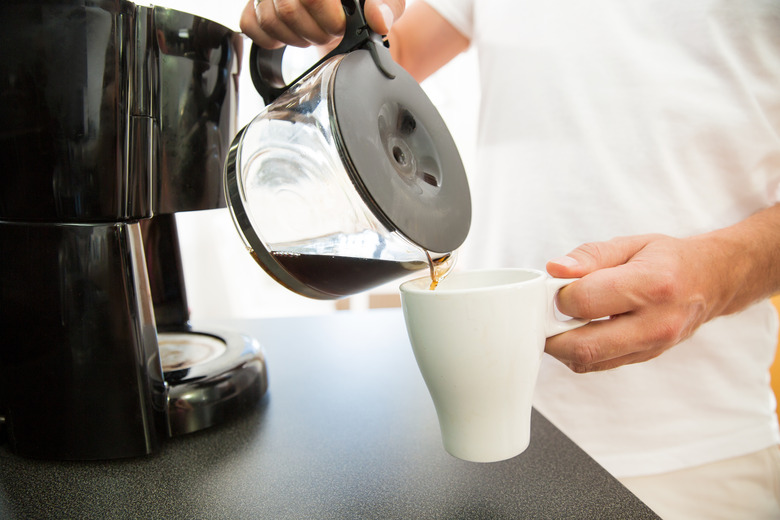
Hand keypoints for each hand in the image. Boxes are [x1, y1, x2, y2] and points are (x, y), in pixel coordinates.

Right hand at [240, 0, 405, 48]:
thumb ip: (385, 5)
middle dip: (315, 32)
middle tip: (330, 32)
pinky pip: (250, 25)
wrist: (346, 4)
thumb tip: (378, 20)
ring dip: (296, 38)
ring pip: (269, 20)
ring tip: (314, 33)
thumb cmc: (363, 0)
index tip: (341, 26)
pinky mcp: (254, 4)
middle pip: (287, 10)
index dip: (328, 18)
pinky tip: (290, 36)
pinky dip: (270, 39)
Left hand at [543, 234, 727, 372]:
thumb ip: (589, 256)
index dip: (559, 295)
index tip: (557, 286)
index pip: (585, 302)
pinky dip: (580, 352)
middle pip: (584, 346)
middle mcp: (656, 323)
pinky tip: (579, 331)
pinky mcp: (646, 359)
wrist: (712, 281)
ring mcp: (653, 347)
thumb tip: (555, 270)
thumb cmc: (669, 260)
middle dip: (551, 333)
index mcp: (652, 285)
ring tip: (562, 321)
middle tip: (545, 314)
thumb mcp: (630, 244)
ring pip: (588, 362)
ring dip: (562, 346)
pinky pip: (599, 365)